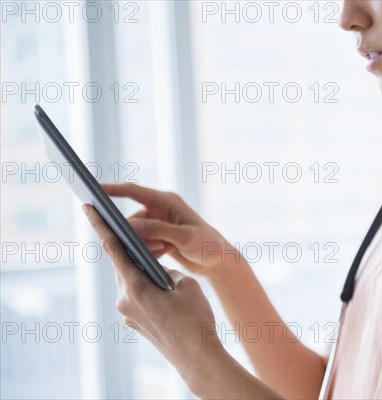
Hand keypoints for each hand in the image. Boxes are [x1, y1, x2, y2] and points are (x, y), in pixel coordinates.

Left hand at [81, 203, 222, 385]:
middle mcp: (125, 300)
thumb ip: (166, 272)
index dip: (101, 226)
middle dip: (133, 249)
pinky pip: (135, 296)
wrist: (198, 357)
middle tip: (146, 236)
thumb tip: (157, 273)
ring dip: (141, 269)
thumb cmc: (195, 319)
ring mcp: (128, 314)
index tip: (89, 208)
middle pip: (122, 264)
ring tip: (162, 262)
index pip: (114, 249)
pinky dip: (145, 285)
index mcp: (136, 286)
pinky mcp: (135, 322)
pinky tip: (163, 286)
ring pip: (129, 280)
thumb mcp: (187, 285)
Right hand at [102, 183, 241, 277]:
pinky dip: (149, 252)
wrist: (218, 261)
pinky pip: (142, 244)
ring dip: (144, 246)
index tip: (92, 190)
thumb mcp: (184, 237)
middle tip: (154, 246)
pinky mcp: (159, 237)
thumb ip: (159, 230)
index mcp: (166, 201)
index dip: (111, 190)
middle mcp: (160, 209)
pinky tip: (164, 254)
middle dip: (136, 236)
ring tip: (164, 250)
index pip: (132, 191)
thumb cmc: (207, 245)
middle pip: (132, 220)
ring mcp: (159, 223)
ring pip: (135, 235)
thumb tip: (131, 227)